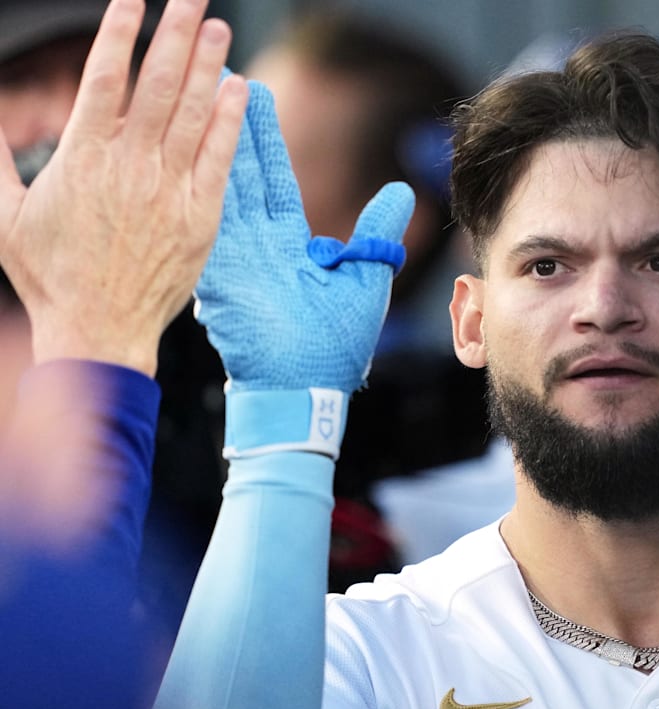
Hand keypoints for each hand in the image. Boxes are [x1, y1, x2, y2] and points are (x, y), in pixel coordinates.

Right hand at [0, 0, 246, 376]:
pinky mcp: (201, 216)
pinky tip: (238, 88)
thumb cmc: (49, 275)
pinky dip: (228, 120)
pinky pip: (218, 157)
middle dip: (176, 34)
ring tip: (218, 26)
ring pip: (192, 113)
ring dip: (207, 65)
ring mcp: (169, 190)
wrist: (99, 329)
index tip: (132, 0)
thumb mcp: (6, 213)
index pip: (105, 79)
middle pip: (159, 84)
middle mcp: (130, 167)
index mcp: (82, 159)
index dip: (120, 33)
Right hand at [194, 81, 412, 394]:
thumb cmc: (334, 349)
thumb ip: (376, 234)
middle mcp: (255, 246)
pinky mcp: (217, 277)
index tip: (252, 95)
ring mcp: (232, 259)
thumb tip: (401, 191)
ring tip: (200, 94)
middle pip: (240, 171)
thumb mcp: (364, 280)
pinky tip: (188, 146)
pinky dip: (198, 187)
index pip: (272, 180)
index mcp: (286, 247)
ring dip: (208, 141)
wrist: (306, 392)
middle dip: (228, 124)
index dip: (262, 138)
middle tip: (217, 74)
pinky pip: (204, 224)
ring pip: (218, 186)